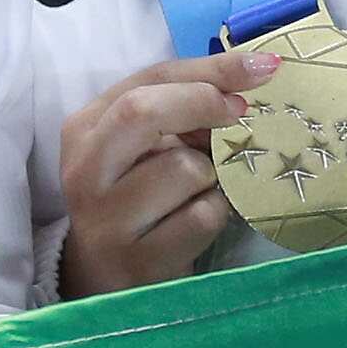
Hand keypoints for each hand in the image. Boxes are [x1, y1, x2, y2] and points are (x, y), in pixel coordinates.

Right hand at [54, 45, 282, 298]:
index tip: (261, 68)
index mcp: (85, 129)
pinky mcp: (137, 261)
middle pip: (143, 111)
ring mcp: (106, 220)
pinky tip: (197, 222)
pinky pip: (202, 217)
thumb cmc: (137, 197)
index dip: (210, 69)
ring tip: (198, 192)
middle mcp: (85, 171)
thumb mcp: (146, 146)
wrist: (108, 279)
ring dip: (212, 177)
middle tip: (240, 114)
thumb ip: (183, 106)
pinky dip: (215, 213)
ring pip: (184, 169)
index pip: (148, 79)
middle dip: (203, 103)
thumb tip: (255, 73)